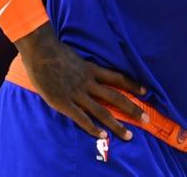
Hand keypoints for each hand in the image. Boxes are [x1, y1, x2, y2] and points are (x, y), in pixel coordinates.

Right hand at [15, 23, 148, 140]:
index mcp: (92, 69)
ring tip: (129, 135)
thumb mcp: (75, 56)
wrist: (40, 51)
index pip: (118, 77)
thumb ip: (83, 66)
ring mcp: (77, 93)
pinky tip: (102, 136)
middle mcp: (89, 82)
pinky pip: (81, 118)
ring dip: (116, 125)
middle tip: (146, 119)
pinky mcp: (64, 102)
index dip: (132, 84)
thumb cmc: (54, 51)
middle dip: (132, 109)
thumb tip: (87, 69)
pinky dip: (92, 128)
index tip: (145, 91)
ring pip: (102, 111)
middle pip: (116, 97)